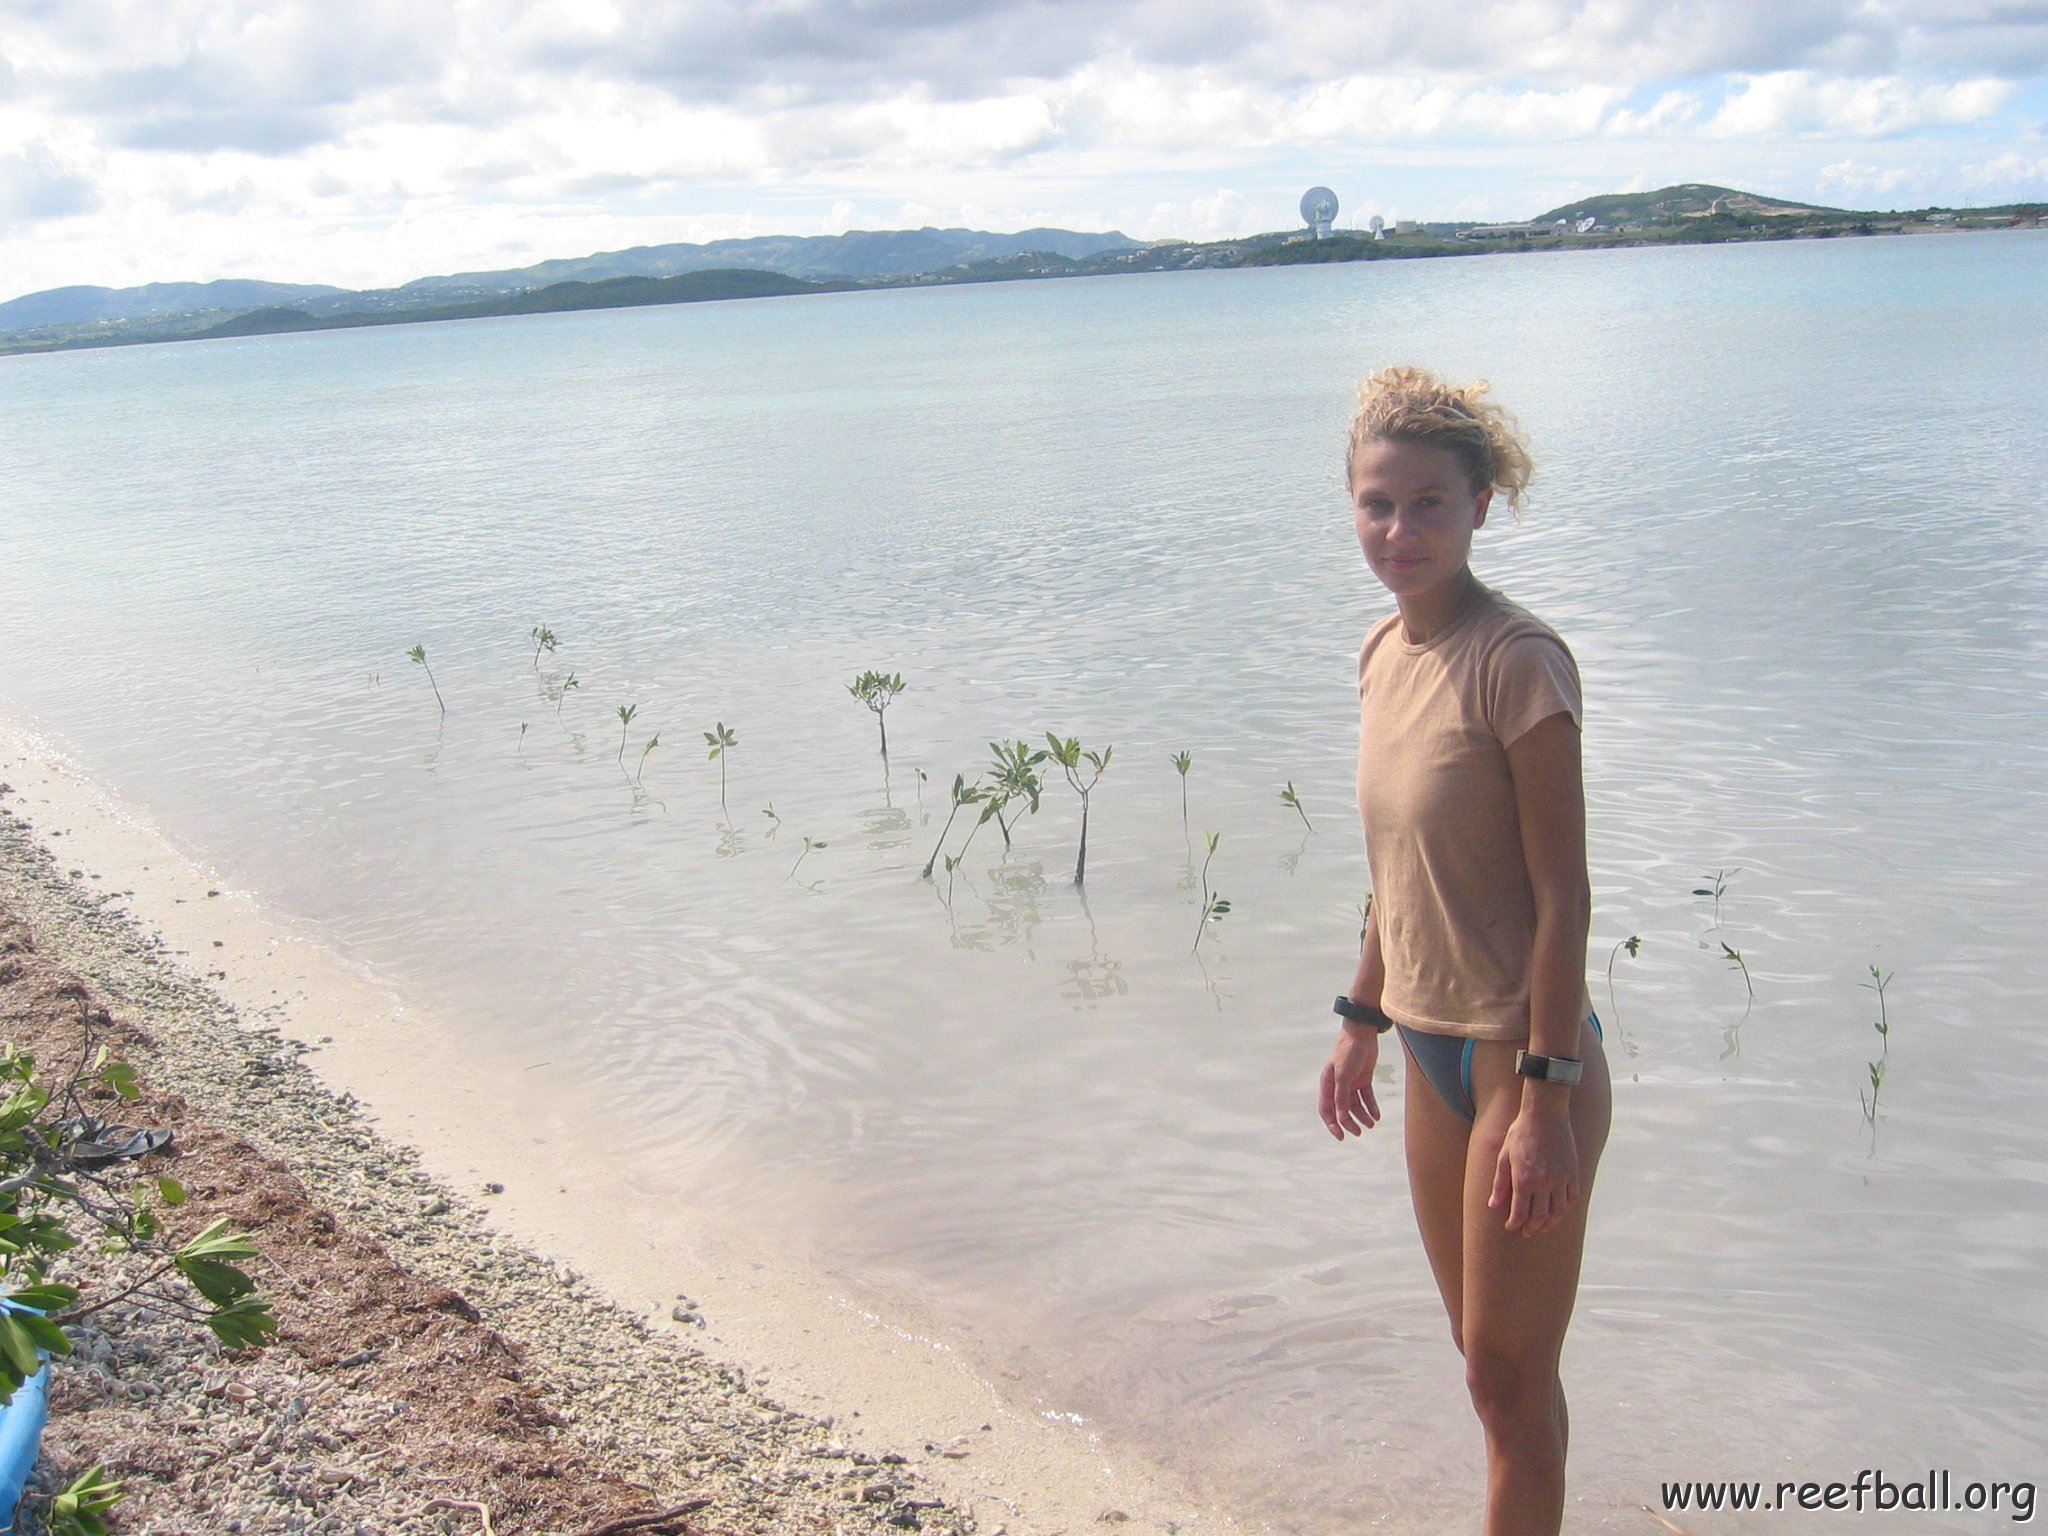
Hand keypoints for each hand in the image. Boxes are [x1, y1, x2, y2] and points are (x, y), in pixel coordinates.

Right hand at [1318, 1025, 1382, 1138]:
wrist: (1362, 1032)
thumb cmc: (1347, 1051)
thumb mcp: (1343, 1075)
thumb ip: (1341, 1097)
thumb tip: (1341, 1117)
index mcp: (1327, 1084)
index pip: (1326, 1109)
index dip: (1332, 1124)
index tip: (1341, 1136)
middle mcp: (1338, 1085)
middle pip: (1342, 1110)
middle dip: (1349, 1123)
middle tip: (1359, 1132)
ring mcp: (1351, 1082)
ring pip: (1356, 1105)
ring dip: (1363, 1116)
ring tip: (1371, 1124)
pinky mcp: (1364, 1078)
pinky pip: (1367, 1097)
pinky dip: (1371, 1106)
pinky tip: (1377, 1115)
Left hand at [1489, 1108, 1578, 1235]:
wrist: (1545, 1114)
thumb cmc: (1520, 1133)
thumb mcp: (1504, 1156)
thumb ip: (1499, 1183)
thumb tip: (1493, 1206)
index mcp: (1524, 1180)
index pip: (1520, 1213)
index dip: (1515, 1224)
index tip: (1511, 1227)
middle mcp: (1544, 1183)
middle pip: (1540, 1217)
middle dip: (1532, 1228)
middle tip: (1527, 1232)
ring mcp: (1561, 1179)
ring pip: (1559, 1212)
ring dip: (1550, 1223)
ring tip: (1543, 1227)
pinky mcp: (1573, 1173)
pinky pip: (1572, 1198)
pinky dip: (1566, 1208)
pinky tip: (1558, 1210)